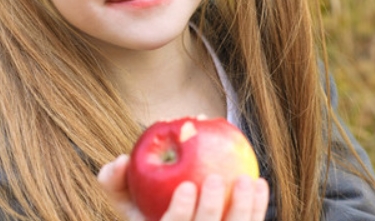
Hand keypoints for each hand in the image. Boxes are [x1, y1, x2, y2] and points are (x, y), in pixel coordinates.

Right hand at [97, 155, 269, 220]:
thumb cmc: (149, 207)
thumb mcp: (126, 200)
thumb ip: (114, 181)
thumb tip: (121, 160)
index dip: (180, 214)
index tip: (187, 186)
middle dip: (210, 209)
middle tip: (214, 178)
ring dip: (244, 209)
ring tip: (247, 178)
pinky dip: (257, 208)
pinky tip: (260, 183)